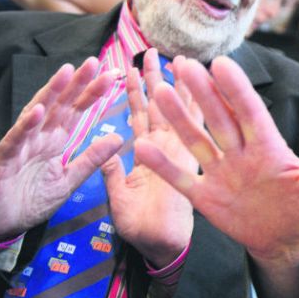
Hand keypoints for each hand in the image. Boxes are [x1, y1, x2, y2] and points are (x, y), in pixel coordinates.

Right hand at [0, 58, 123, 240]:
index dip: (93, 93)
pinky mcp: (3, 160)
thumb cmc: (34, 198)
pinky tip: (37, 111)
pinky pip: (15, 140)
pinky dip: (25, 126)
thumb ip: (92, 159)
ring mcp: (21, 144)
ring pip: (37, 113)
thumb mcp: (70, 179)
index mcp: (56, 139)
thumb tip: (119, 137)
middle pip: (60, 104)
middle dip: (76, 83)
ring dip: (51, 92)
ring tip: (66, 72)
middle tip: (94, 62)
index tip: (112, 76)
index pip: (77, 111)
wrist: (4, 223)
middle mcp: (39, 136)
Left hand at [101, 49, 196, 267]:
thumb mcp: (118, 196)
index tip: (129, 67)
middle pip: (160, 104)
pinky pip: (194, 128)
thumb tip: (101, 148)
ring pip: (178, 110)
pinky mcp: (191, 158)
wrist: (163, 247)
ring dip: (174, 84)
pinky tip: (197, 85)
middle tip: (150, 50)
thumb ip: (110, 171)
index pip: (139, 115)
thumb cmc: (142, 227)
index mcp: (148, 153)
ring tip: (171, 58)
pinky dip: (196, 105)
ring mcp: (181, 150)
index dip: (134, 92)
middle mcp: (166, 147)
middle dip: (154, 77)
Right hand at [138, 56, 298, 266]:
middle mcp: (240, 153)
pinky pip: (182, 180)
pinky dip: (164, 165)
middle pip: (218, 118)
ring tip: (161, 92)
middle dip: (201, 92)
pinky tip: (141, 146)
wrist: (285, 241)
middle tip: (182, 63)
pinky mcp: (206, 198)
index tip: (221, 63)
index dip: (236, 89)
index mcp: (268, 146)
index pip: (249, 112)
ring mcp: (221, 173)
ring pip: (196, 141)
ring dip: (179, 118)